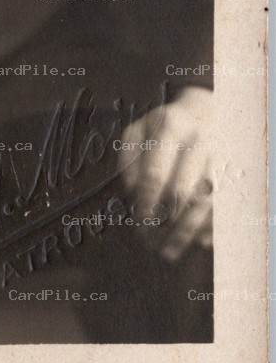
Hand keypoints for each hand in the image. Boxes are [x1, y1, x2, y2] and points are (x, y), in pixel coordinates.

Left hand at [118, 86, 212, 258]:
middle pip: (182, 192)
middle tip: (150, 241)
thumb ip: (129, 158)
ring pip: (205, 205)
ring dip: (186, 233)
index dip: (146, 203)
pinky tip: (195, 242)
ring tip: (168, 251)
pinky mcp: (234, 175)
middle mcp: (199, 142)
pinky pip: (224, 209)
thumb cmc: (164, 127)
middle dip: (164, 222)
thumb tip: (134, 192)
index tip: (139, 221)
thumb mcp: (139, 131)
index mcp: (171, 128)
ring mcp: (220, 159)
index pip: (156, 173)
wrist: (206, 111)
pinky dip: (210, 229)